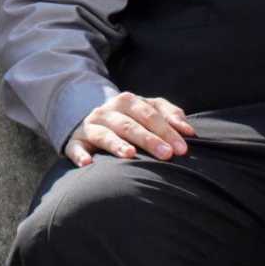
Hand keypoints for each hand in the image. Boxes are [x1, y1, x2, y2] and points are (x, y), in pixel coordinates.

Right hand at [64, 92, 196, 166]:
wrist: (93, 122)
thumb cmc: (130, 120)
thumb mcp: (149, 111)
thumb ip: (169, 115)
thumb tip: (189, 131)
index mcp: (126, 102)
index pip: (149, 114)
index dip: (166, 130)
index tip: (182, 149)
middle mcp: (106, 112)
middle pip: (128, 124)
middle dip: (148, 139)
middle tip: (166, 154)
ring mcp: (90, 126)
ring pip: (103, 134)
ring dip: (116, 143)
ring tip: (129, 154)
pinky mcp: (75, 142)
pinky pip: (75, 148)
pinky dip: (80, 155)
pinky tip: (88, 163)